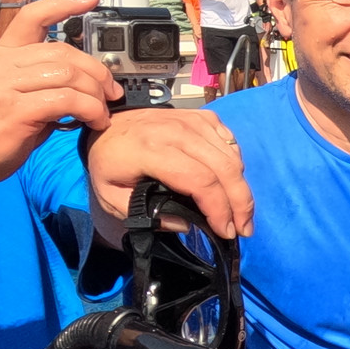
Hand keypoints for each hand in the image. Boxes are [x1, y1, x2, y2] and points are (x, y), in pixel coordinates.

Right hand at [0, 0, 119, 196]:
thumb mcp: (11, 96)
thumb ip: (41, 82)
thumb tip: (85, 81)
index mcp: (0, 56)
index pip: (31, 17)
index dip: (63, 3)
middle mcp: (0, 65)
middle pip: (63, 51)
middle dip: (96, 71)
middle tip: (111, 92)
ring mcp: (4, 86)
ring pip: (68, 74)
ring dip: (95, 94)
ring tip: (101, 112)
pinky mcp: (14, 110)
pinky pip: (66, 100)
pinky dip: (89, 110)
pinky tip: (93, 121)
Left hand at [87, 105, 253, 241]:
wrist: (106, 125)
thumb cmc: (109, 163)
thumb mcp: (110, 196)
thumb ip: (142, 215)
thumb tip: (184, 224)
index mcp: (152, 150)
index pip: (199, 179)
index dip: (218, 208)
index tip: (225, 231)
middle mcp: (176, 131)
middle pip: (224, 168)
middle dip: (240, 203)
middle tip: (244, 229)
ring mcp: (191, 121)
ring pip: (232, 156)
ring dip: (242, 188)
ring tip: (241, 213)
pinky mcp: (200, 117)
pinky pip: (230, 141)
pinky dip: (236, 164)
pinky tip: (231, 182)